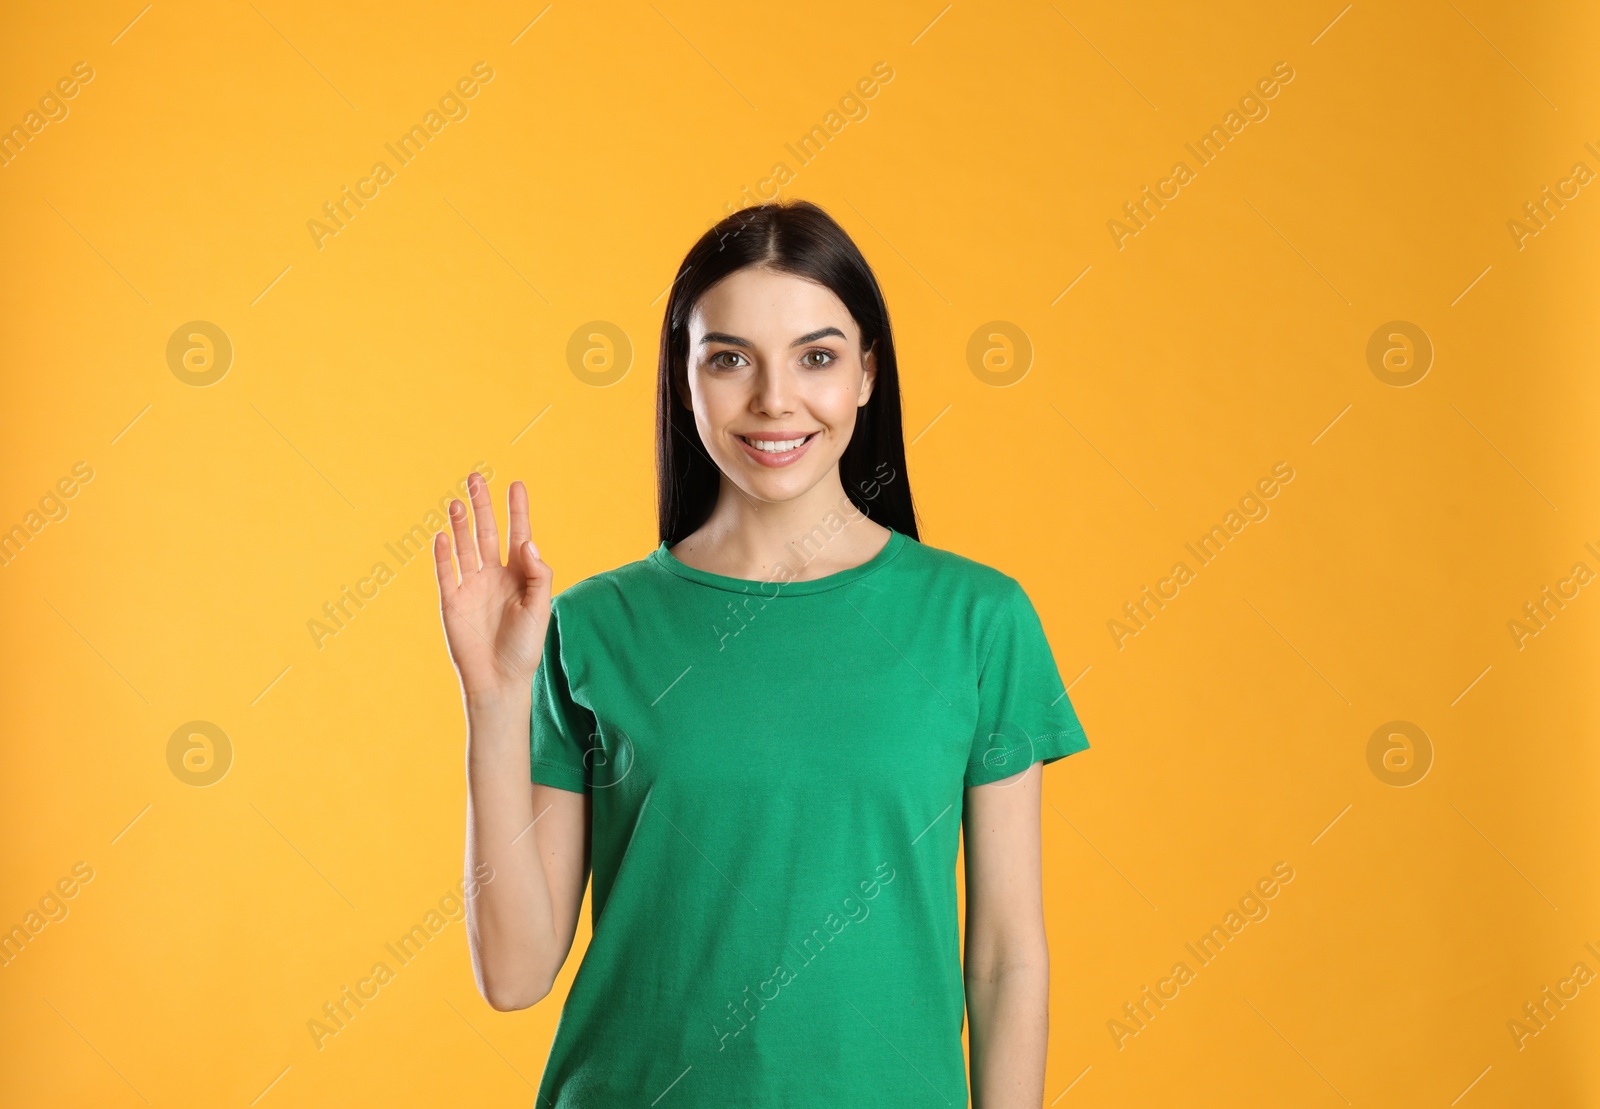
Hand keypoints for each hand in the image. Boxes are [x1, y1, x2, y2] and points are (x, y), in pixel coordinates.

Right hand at [434, 472, 551, 701]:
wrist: (499, 681)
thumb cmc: (524, 648)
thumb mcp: (540, 609)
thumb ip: (538, 575)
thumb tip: (528, 542)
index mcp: (519, 576)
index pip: (518, 535)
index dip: (517, 510)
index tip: (516, 484)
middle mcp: (493, 576)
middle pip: (486, 533)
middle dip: (483, 506)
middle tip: (476, 478)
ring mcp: (471, 587)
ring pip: (464, 547)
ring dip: (461, 524)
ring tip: (459, 501)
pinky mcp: (451, 601)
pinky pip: (445, 572)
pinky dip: (443, 554)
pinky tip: (443, 535)